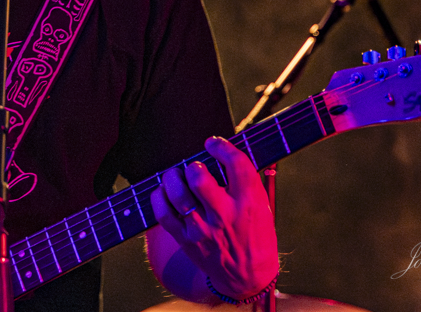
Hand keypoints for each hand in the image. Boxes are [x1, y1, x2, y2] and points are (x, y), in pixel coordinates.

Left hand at [151, 137, 278, 300]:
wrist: (248, 277)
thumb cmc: (255, 233)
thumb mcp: (261, 205)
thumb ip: (244, 180)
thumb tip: (221, 150)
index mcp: (249, 203)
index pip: (236, 165)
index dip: (222, 147)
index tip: (214, 143)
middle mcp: (225, 216)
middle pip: (199, 179)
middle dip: (194, 166)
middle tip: (195, 168)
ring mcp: (203, 230)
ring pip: (178, 195)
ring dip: (173, 178)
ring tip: (177, 176)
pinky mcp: (186, 240)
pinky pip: (163, 214)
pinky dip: (159, 197)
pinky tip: (164, 191)